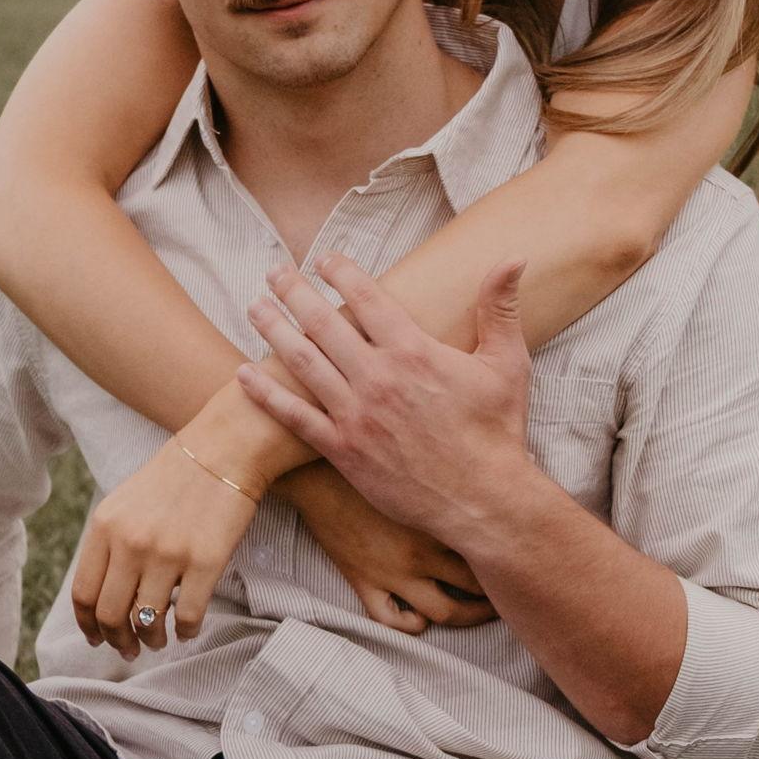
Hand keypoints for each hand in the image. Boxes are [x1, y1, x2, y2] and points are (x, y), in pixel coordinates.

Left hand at [71, 436, 255, 657]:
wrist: (224, 449)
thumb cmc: (176, 477)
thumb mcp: (125, 503)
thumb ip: (110, 543)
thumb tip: (102, 595)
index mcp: (105, 527)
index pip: (83, 593)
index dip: (88, 625)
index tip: (97, 639)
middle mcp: (130, 543)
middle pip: (110, 614)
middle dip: (118, 640)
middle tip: (130, 649)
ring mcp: (167, 554)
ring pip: (147, 622)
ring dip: (151, 640)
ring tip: (158, 640)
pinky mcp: (205, 562)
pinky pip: (187, 616)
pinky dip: (185, 632)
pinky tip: (187, 630)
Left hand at [239, 253, 535, 550]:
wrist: (484, 500)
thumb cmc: (497, 432)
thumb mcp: (507, 364)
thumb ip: (501, 309)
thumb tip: (514, 259)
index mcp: (414, 351)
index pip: (366, 298)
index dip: (341, 272)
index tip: (323, 259)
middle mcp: (378, 377)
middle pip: (323, 323)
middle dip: (294, 292)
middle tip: (274, 271)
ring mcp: (356, 415)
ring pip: (303, 363)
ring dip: (273, 331)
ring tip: (254, 307)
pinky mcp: (344, 450)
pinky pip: (295, 417)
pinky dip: (267, 395)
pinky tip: (243, 375)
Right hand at [277, 462, 498, 634]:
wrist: (311, 463)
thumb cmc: (368, 446)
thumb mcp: (421, 453)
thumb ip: (460, 465)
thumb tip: (511, 457)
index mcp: (440, 518)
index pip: (491, 551)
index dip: (513, 560)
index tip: (524, 558)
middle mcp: (422, 552)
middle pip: (475, 589)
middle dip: (496, 596)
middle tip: (509, 592)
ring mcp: (392, 572)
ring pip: (441, 613)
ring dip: (464, 618)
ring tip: (475, 612)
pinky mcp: (363, 580)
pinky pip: (392, 620)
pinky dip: (411, 625)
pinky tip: (420, 615)